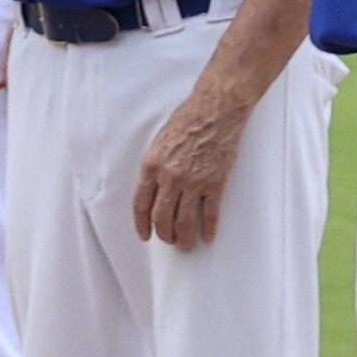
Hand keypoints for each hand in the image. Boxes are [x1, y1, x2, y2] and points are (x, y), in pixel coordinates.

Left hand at [134, 83, 242, 249]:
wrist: (215, 111)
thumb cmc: (186, 121)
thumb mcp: (159, 142)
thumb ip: (154, 168)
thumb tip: (153, 190)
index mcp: (152, 166)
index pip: (141, 205)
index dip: (142, 224)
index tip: (145, 235)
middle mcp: (170, 178)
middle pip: (162, 218)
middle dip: (164, 234)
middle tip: (168, 240)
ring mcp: (194, 182)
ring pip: (185, 222)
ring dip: (183, 238)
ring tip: (185, 245)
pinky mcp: (215, 184)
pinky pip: (210, 214)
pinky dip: (208, 229)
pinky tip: (207, 237)